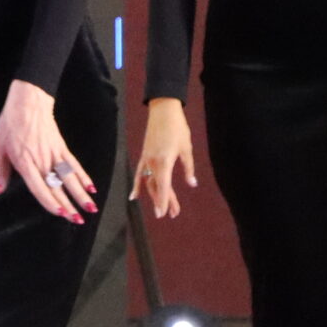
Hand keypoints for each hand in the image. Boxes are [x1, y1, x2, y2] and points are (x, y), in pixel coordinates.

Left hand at [0, 79, 96, 222]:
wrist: (28, 103)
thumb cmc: (10, 124)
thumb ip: (0, 171)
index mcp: (25, 163)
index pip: (40, 187)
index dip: (51, 202)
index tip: (61, 214)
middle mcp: (42, 160)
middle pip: (57, 186)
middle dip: (69, 205)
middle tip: (78, 220)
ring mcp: (54, 154)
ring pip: (70, 177)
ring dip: (81, 194)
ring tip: (90, 209)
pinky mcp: (62, 147)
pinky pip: (74, 164)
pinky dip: (83, 176)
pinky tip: (91, 187)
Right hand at [132, 97, 195, 219]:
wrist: (163, 112)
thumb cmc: (178, 128)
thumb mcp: (186, 149)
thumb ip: (188, 168)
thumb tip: (191, 184)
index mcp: (164, 162)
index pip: (163, 187)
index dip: (164, 202)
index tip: (164, 214)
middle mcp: (153, 163)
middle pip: (157, 187)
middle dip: (165, 202)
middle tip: (174, 214)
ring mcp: (146, 160)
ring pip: (149, 183)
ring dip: (156, 196)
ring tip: (164, 209)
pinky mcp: (144, 156)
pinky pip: (140, 174)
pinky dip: (138, 185)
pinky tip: (135, 196)